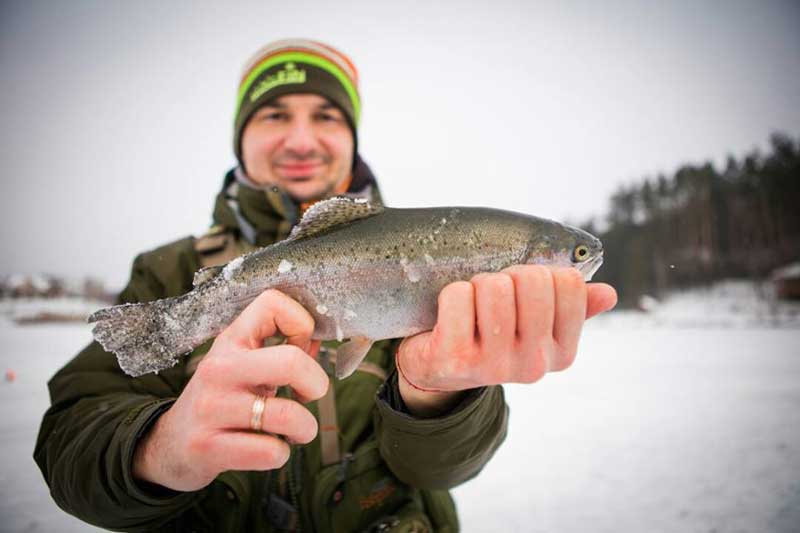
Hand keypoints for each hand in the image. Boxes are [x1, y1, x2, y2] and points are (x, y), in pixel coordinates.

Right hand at [132, 290, 327, 491]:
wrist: (168, 446)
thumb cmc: (220, 400)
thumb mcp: (243, 364)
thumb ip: (281, 348)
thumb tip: (320, 339)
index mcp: (231, 341)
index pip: (273, 303)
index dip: (302, 325)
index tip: (300, 351)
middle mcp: (218, 369)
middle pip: (292, 362)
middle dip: (317, 383)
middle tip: (310, 395)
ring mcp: (211, 408)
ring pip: (288, 415)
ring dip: (305, 428)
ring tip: (296, 431)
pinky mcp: (209, 448)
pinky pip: (270, 452)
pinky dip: (281, 454)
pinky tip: (270, 449)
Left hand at [397, 266, 616, 415]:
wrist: (439, 369)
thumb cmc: (492, 334)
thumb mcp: (534, 325)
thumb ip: (572, 308)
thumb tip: (609, 293)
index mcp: (562, 353)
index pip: (569, 282)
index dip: (541, 274)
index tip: (522, 293)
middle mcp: (534, 364)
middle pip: (533, 279)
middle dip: (509, 275)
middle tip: (493, 296)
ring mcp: (495, 366)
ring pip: (495, 285)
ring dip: (478, 284)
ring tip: (473, 308)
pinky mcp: (455, 360)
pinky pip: (459, 295)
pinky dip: (451, 294)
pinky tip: (451, 318)